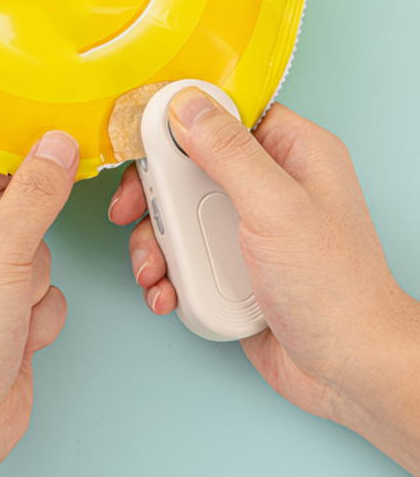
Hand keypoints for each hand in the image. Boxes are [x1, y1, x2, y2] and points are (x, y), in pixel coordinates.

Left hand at [0, 131, 77, 476]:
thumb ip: (37, 190)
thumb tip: (56, 146)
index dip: (13, 169)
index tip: (51, 162)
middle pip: (8, 209)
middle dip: (22, 243)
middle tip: (10, 265)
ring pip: (31, 250)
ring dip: (31, 282)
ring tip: (4, 309)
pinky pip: (38, 289)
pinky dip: (35, 313)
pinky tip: (11, 336)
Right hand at [109, 88, 419, 476]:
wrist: (345, 372)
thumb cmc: (336, 291)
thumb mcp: (275, 208)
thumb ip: (227, 152)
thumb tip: (185, 105)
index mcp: (291, 152)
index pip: (223, 113)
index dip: (177, 120)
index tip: (142, 137)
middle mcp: (266, 184)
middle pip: (187, 164)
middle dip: (153, 193)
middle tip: (131, 210)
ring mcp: (245, 225)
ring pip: (177, 213)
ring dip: (154, 242)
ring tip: (153, 270)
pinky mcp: (228, 263)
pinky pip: (181, 253)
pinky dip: (165, 273)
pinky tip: (167, 292)